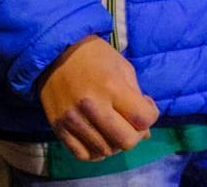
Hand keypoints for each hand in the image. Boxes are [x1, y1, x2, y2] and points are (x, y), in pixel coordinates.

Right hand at [38, 35, 158, 161]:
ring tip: (114, 127)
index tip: (145, 105)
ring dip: (115, 143)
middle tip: (131, 122)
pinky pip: (83, 155)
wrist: (56, 52)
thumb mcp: (123, 68)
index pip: (143, 119)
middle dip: (136, 134)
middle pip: (126, 142)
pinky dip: (96, 151)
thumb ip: (137, 99)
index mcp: (111, 87)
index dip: (151, 116)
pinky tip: (99, 138)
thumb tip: (145, 133)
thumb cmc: (95, 55)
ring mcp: (73, 120)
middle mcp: (92, 107)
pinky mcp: (58, 129)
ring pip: (105, 151)